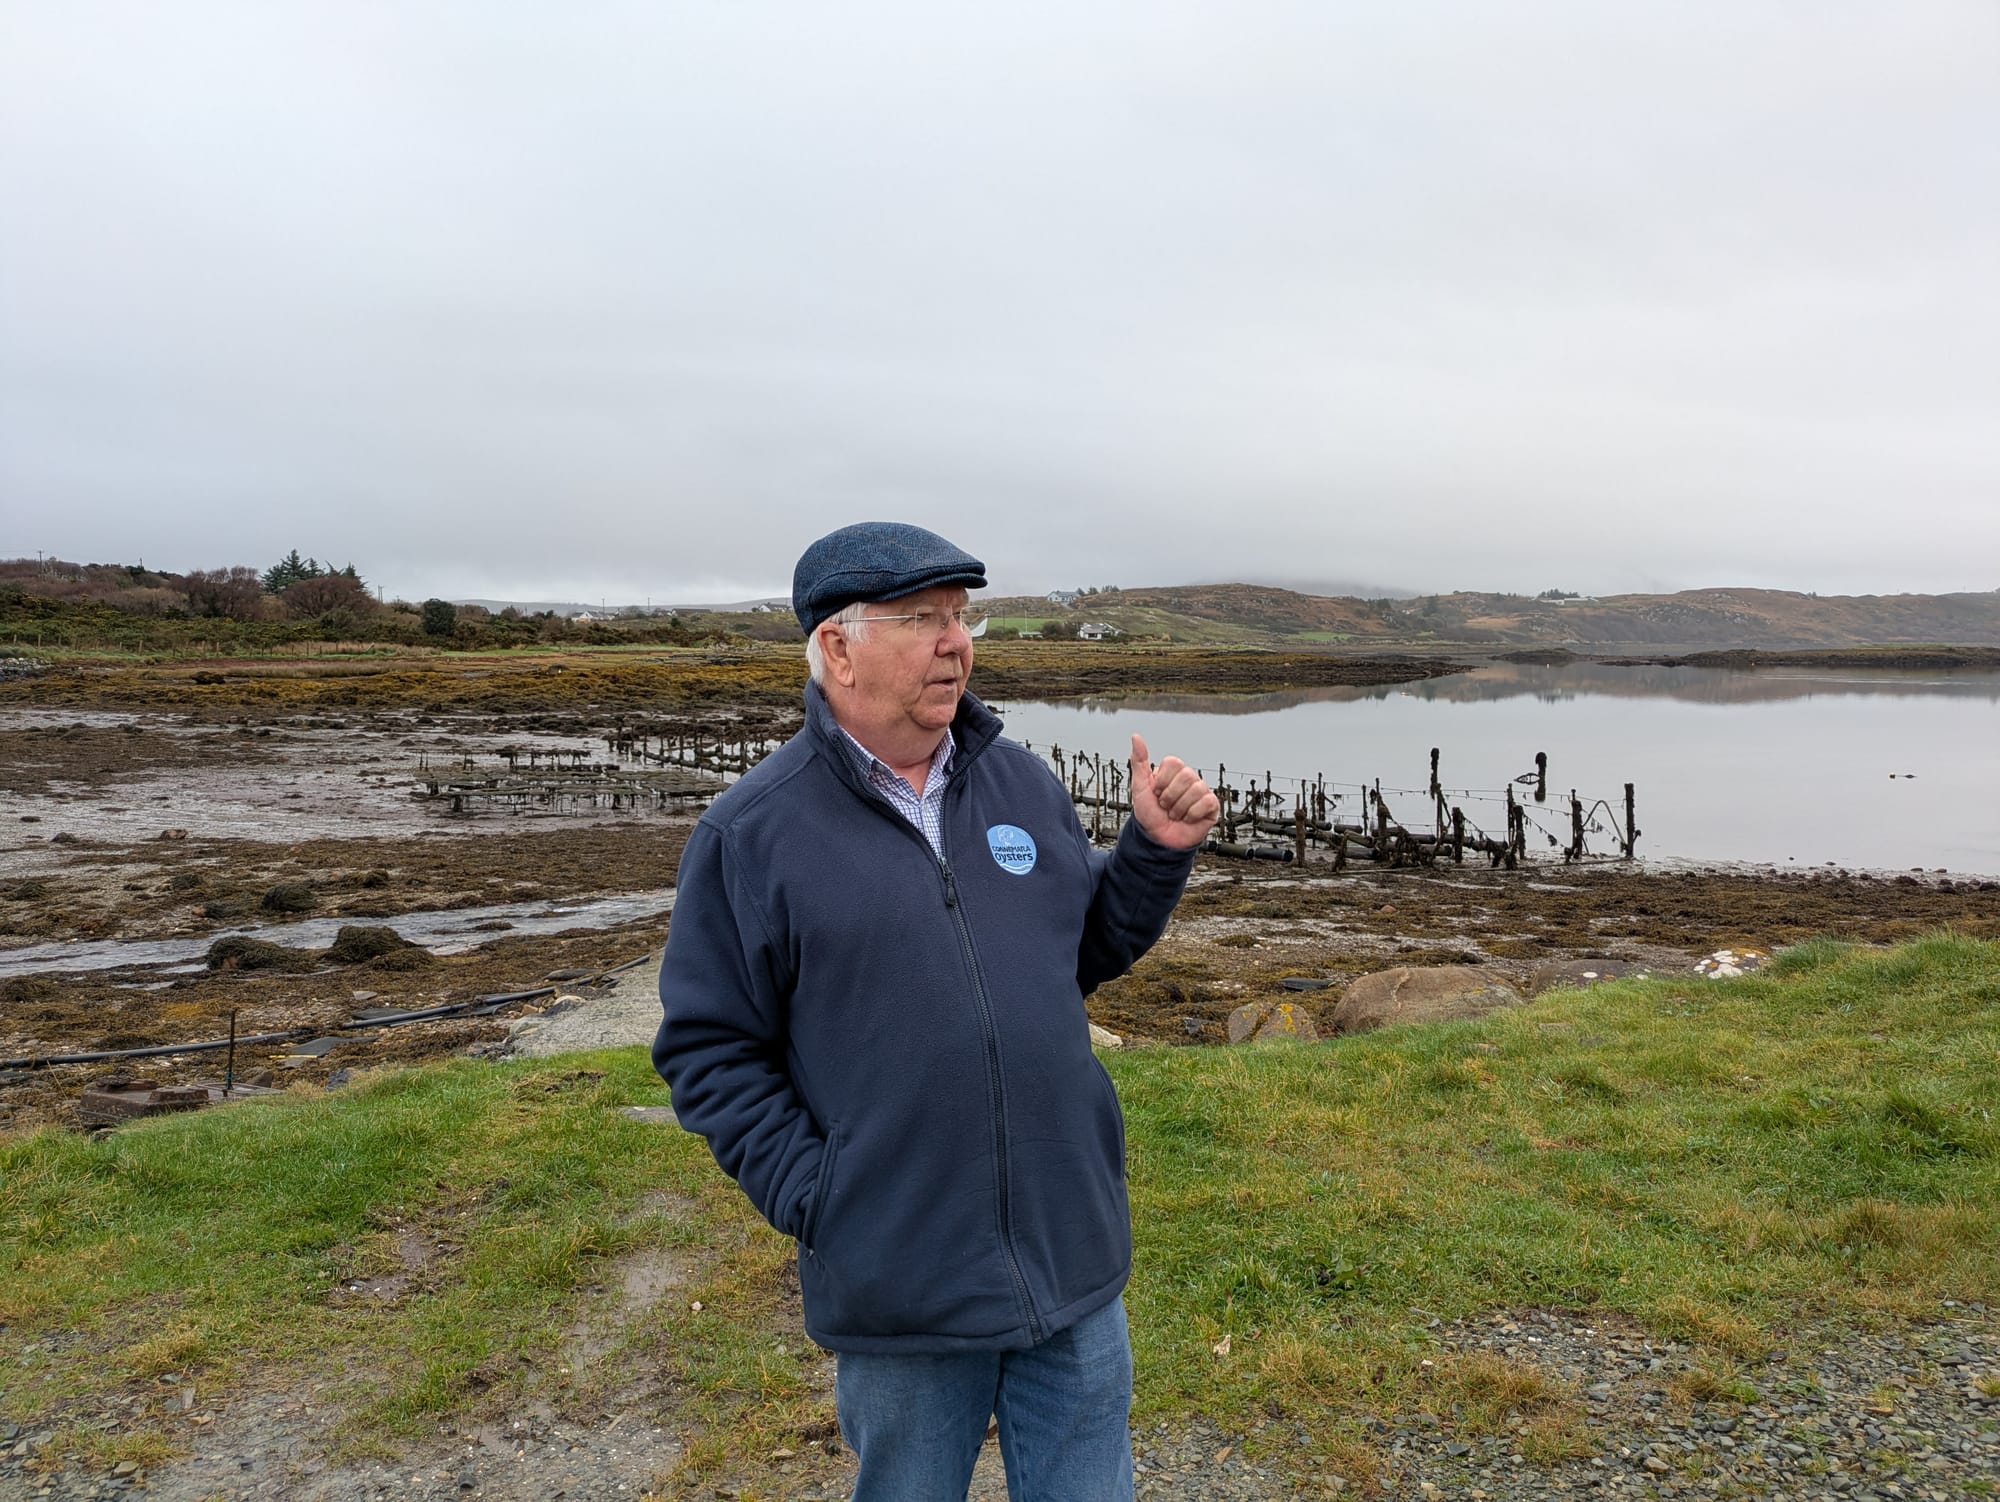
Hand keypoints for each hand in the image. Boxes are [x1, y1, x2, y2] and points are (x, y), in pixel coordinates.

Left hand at [1129, 734, 1219, 849]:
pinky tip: (1187, 818)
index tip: (1156, 792)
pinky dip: (1192, 813)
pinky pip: (1207, 801)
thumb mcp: (1139, 786)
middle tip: (1165, 806)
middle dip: (1170, 796)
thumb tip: (1136, 737)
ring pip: (1196, 789)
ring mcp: (1201, 792)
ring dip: (1179, 807)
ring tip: (1175, 814)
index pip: (1173, 762)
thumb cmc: (1149, 815)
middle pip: (1186, 775)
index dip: (1162, 781)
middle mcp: (1189, 780)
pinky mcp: (1211, 806)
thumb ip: (1139, 761)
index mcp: (1174, 773)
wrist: (1157, 840)